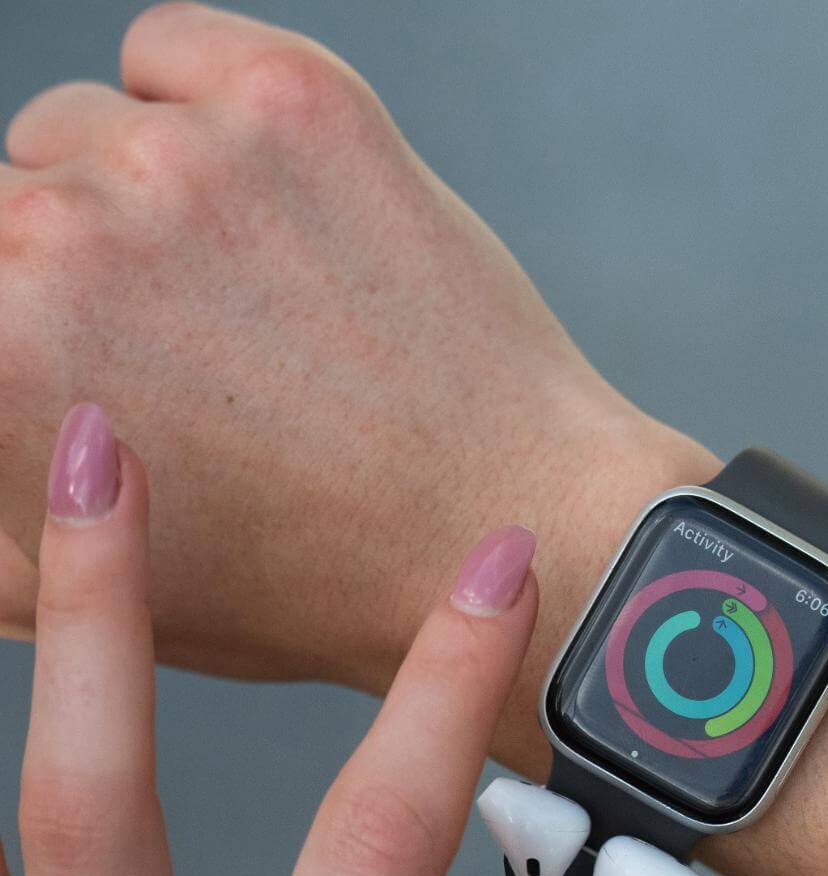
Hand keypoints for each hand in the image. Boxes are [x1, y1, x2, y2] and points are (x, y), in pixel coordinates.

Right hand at [0, 2, 712, 696]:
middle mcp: (64, 232)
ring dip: (137, 196)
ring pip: (85, 126)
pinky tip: (268, 208)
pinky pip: (170, 51)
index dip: (25, 328)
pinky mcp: (295, 102)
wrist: (508, 526)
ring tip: (250, 302)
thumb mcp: (101, 600)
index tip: (99, 358)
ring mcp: (189, 156)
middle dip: (71, 271)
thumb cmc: (313, 582)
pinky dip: (197, 107)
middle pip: (6, 197)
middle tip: (188, 354)